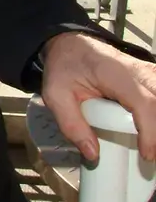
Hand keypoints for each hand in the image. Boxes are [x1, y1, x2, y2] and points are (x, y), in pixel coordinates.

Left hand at [41, 31, 155, 162]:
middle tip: (149, 156)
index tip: (147, 155)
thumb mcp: (56, 94)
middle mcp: (139, 70)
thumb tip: (93, 154)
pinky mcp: (152, 77)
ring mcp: (149, 73)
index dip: (151, 131)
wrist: (72, 45)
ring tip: (150, 145)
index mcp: (115, 74)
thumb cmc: (65, 67)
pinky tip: (150, 130)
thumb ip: (71, 124)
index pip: (144, 102)